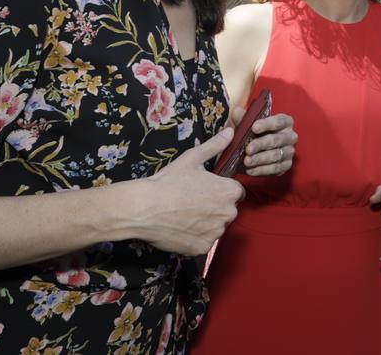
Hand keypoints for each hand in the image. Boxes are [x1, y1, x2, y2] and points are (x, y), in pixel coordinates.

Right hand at [126, 126, 244, 255]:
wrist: (144, 208)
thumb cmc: (169, 181)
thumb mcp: (192, 159)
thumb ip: (215, 145)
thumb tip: (231, 131)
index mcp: (229, 191)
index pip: (236, 192)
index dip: (222, 190)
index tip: (206, 190)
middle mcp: (228, 213)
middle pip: (228, 210)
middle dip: (215, 207)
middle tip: (192, 202)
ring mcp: (216, 233)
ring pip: (216, 227)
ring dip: (206, 223)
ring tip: (185, 215)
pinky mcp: (203, 248)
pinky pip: (204, 242)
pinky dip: (196, 237)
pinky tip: (181, 228)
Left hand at [229, 104, 296, 176]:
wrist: (260, 151)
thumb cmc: (256, 134)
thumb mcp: (249, 125)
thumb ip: (244, 118)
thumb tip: (237, 111)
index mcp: (285, 122)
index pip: (279, 121)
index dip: (267, 124)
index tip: (254, 127)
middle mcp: (291, 136)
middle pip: (277, 140)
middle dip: (261, 144)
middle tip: (248, 149)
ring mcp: (290, 152)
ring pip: (276, 155)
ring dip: (260, 159)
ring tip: (246, 161)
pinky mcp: (286, 165)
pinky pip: (275, 168)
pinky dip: (262, 170)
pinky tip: (250, 170)